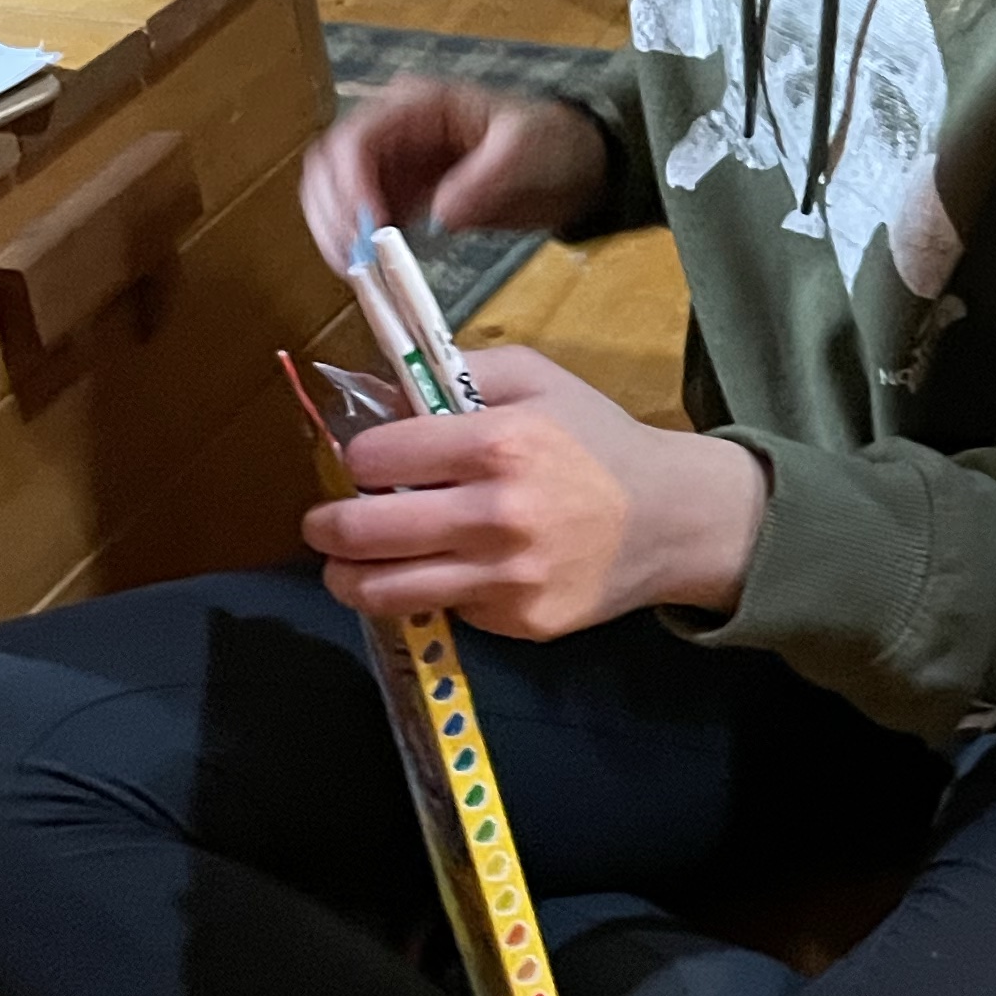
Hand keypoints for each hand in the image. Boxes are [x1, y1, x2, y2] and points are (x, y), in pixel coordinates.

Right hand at [300, 77, 609, 272]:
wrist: (574, 167)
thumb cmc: (551, 142)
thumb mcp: (524, 152)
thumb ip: (484, 179)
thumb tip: (442, 213)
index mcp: (419, 106)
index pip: (357, 137)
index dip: (348, 181)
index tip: (363, 224)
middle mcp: (397, 130)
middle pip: (333, 164)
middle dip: (331, 209)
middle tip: (347, 254)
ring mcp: (398, 163)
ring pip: (340, 193)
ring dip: (337, 228)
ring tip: (353, 266)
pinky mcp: (406, 194)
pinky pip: (365, 217)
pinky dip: (358, 240)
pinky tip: (367, 266)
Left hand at [302, 343, 767, 636]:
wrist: (673, 518)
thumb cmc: (598, 441)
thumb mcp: (537, 379)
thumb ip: (457, 373)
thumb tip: (380, 395)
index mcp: (499, 443)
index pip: (376, 456)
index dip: (360, 457)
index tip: (365, 461)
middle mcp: (497, 515)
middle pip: (362, 530)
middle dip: (325, 526)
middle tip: (322, 524)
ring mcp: (508, 578)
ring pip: (383, 590)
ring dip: (347, 577)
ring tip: (344, 566)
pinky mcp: (519, 622)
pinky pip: (445, 610)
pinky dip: (431, 592)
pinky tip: (446, 571)